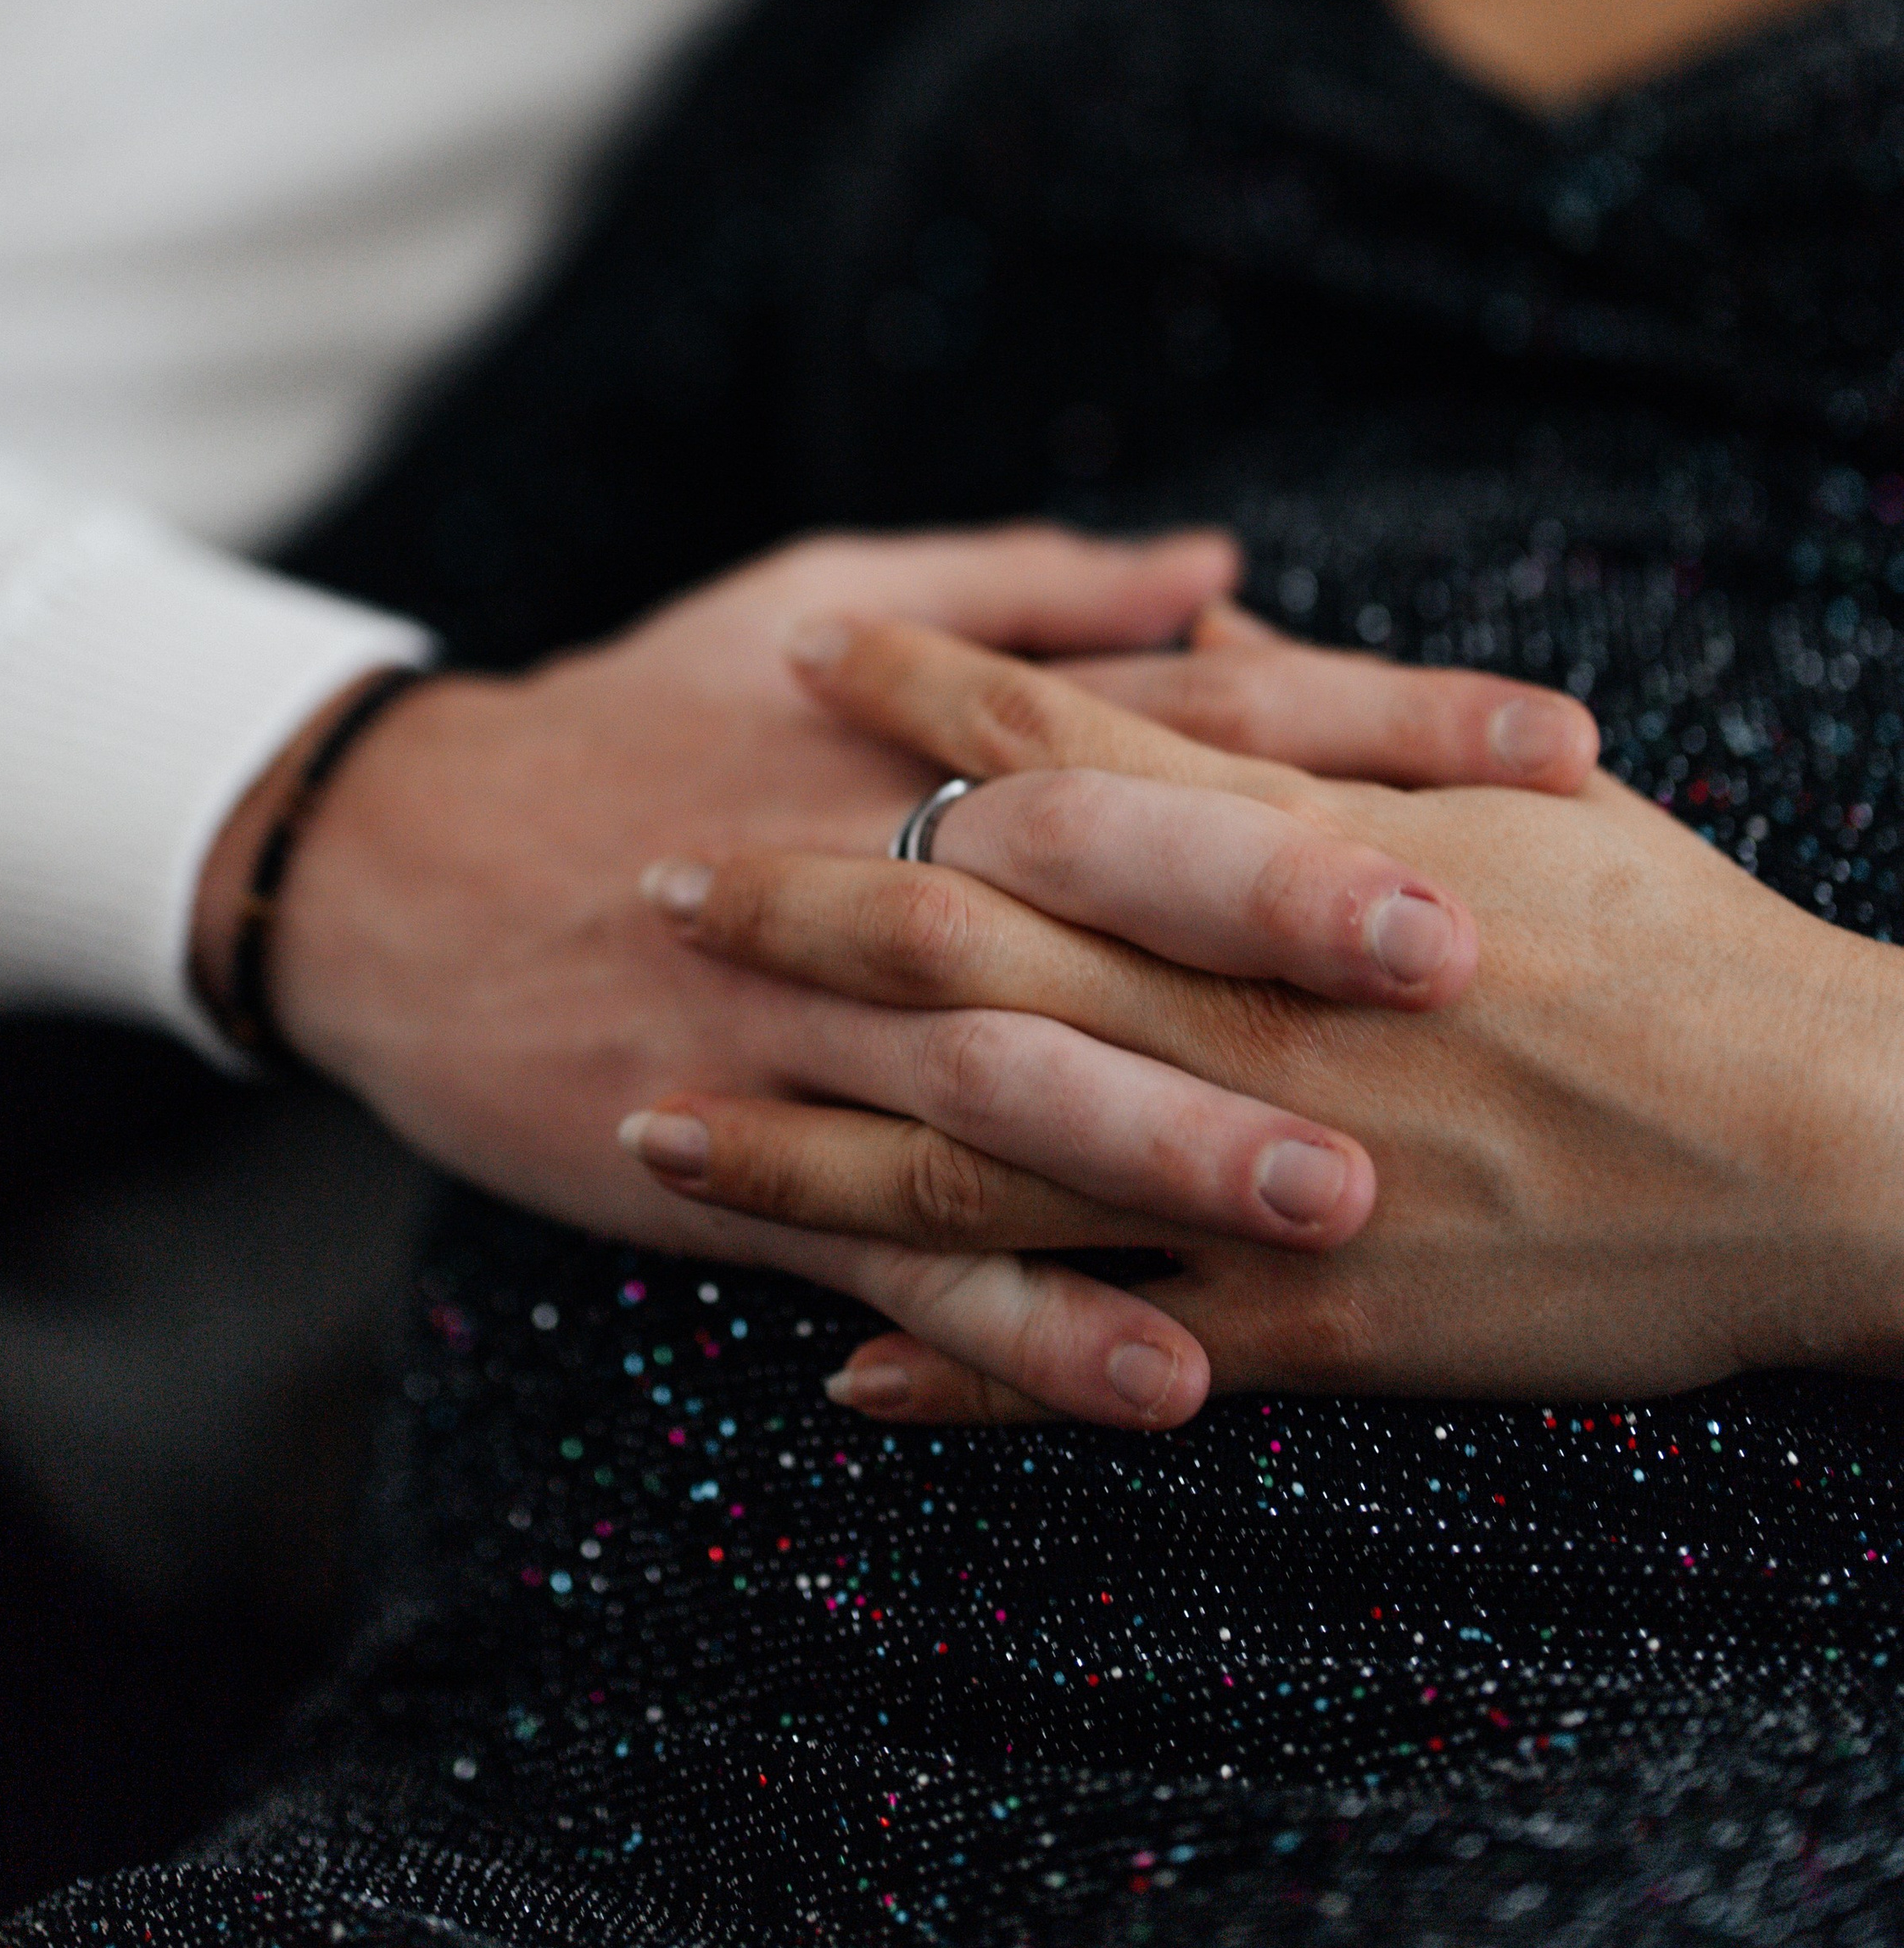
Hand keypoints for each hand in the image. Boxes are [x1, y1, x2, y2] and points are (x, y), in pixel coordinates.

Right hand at [194, 530, 1583, 1425]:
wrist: (399, 860)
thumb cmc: (642, 711)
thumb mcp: (815, 597)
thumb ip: (1028, 590)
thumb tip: (1228, 565)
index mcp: (925, 728)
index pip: (1180, 705)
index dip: (1367, 718)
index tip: (1548, 744)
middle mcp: (877, 863)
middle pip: (1089, 879)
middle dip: (1270, 912)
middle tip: (1453, 957)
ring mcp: (802, 1025)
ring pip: (998, 1085)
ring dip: (1164, 1144)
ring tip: (1335, 1199)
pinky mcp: (731, 1158)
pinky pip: (893, 1256)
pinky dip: (1025, 1327)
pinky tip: (1166, 1381)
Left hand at [634, 617, 1903, 1422]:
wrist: (1828, 1147)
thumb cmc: (1684, 947)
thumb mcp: (1520, 793)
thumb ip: (1332, 712)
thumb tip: (1196, 614)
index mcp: (1301, 858)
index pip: (1067, 749)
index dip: (920, 693)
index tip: (793, 645)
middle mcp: (1246, 1006)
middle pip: (970, 937)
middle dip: (798, 904)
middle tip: (652, 876)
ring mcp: (1263, 1172)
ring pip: (980, 1158)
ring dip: (807, 1145)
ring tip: (661, 1125)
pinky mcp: (1309, 1322)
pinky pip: (1096, 1351)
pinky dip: (961, 1361)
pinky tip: (836, 1369)